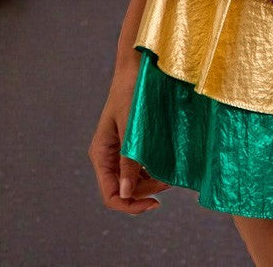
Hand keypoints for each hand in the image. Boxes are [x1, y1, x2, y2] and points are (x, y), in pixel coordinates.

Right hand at [88, 61, 169, 214]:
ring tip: (171, 173)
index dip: (130, 206)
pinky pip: (142, 165)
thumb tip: (127, 194)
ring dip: (152, 181)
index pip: (111, 195)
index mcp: (101, 154)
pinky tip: (167, 163)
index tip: (155, 203)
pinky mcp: (133, 143)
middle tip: (169, 182)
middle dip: (147, 191)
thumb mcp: (131, 127)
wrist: (138, 66)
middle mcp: (109, 156)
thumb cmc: (132, 92)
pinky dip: (154, 169)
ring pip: (135, 180)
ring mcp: (121, 150)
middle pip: (125, 190)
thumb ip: (128, 160)